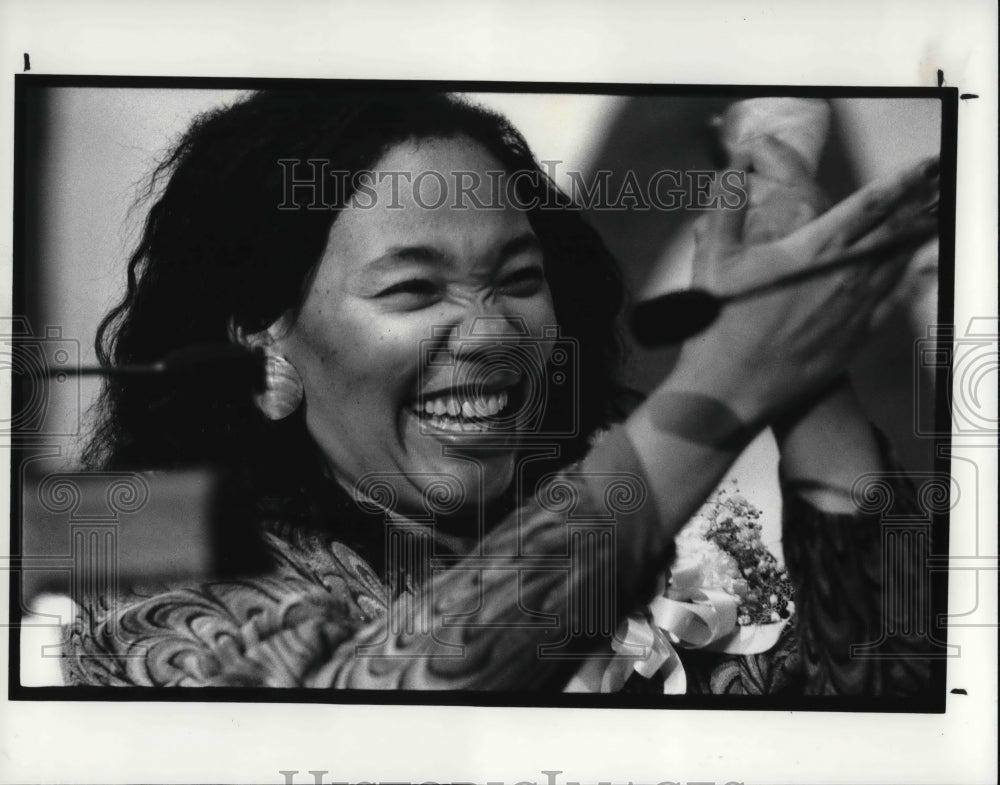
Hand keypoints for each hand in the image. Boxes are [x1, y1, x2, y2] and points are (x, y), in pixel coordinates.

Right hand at [671, 147, 938, 427]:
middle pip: (894, 229)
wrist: (732, 385)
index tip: (923, 166)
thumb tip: (731, 173)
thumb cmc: (720, 324)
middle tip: (937, 184)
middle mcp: (845, 275)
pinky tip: (924, 269)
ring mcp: (856, 308)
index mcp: (814, 249)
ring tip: (934, 216)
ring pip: (899, 262)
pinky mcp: (856, 337)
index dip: (901, 181)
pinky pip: (895, 302)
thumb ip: (727, 209)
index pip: (870, 205)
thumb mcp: (714, 258)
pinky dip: (914, 281)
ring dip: (918, 236)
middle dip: (919, 203)